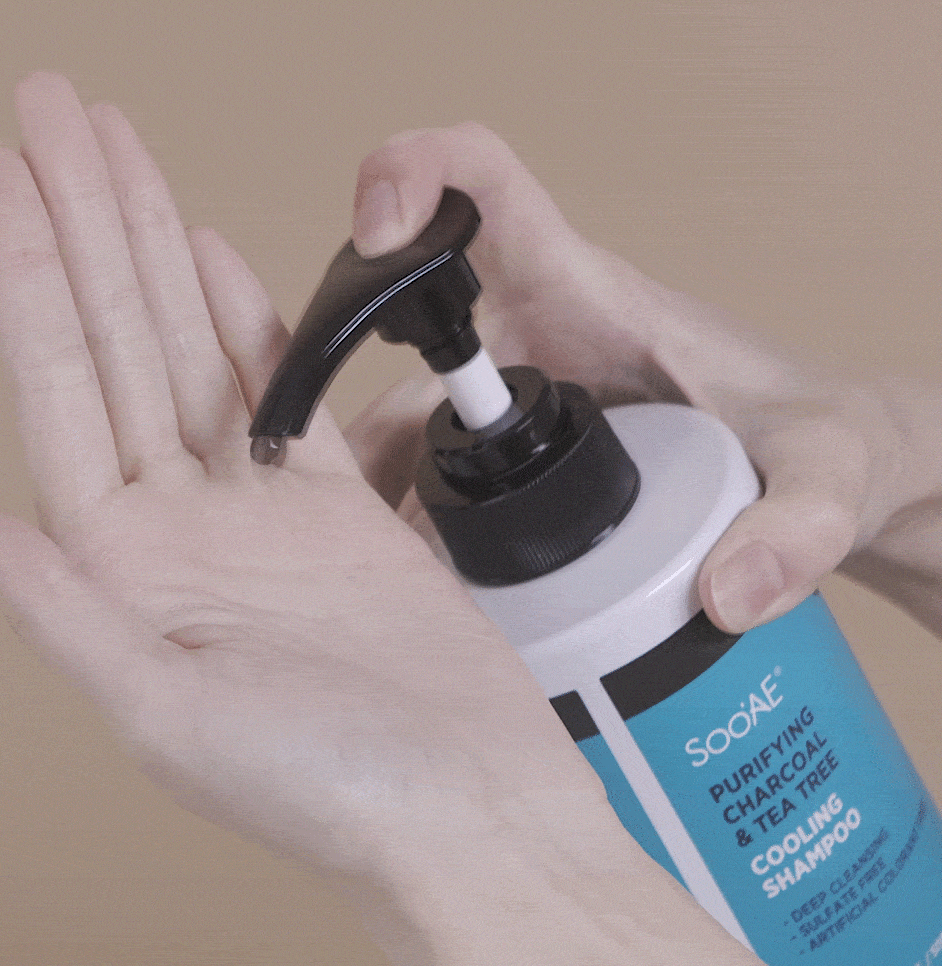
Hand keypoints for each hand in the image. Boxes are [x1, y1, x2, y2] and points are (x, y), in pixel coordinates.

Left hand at [0, 74, 604, 879]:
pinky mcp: (337, 512)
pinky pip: (280, 396)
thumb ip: (59, 609)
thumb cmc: (333, 791)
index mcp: (127, 574)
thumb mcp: (167, 715)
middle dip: (84, 221)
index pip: (58, 390)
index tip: (1, 172)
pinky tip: (209, 258)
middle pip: (119, 344)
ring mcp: (260, 516)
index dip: (27, 273)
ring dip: (153, 248)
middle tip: (54, 110)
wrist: (473, 807)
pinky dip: (249, 323)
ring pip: (194, 350)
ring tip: (118, 152)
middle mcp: (183, 535)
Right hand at [343, 124, 941, 636]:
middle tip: (335, 499)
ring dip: (368, 477)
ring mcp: (520, 386)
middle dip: (348, 399)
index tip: (378, 237)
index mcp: (590, 296)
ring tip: (363, 565)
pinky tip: (406, 578)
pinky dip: (404, 511)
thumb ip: (797, 528)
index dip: (413, 175)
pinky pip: (433, 463)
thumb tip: (724, 593)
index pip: (487, 187)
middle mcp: (536, 329)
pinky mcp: (521, 442)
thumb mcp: (828, 477)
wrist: (826, 468)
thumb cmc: (825, 440)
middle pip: (404, 334)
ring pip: (403, 412)